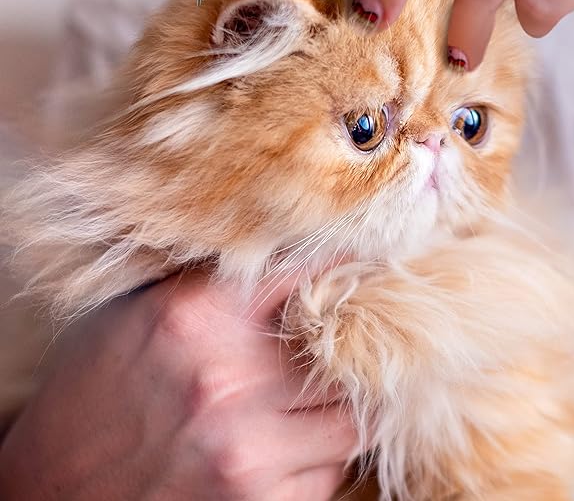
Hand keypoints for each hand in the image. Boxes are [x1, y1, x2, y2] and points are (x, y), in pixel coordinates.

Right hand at [0, 272, 355, 500]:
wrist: (50, 490)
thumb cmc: (96, 391)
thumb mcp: (138, 313)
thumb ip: (213, 284)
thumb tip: (291, 258)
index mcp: (197, 314)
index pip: (306, 271)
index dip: (342, 267)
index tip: (363, 267)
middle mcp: (227, 379)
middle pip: (344, 352)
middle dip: (347, 349)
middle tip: (341, 346)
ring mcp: (245, 449)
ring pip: (351, 419)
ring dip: (338, 408)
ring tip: (306, 403)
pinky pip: (330, 473)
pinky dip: (319, 459)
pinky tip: (282, 449)